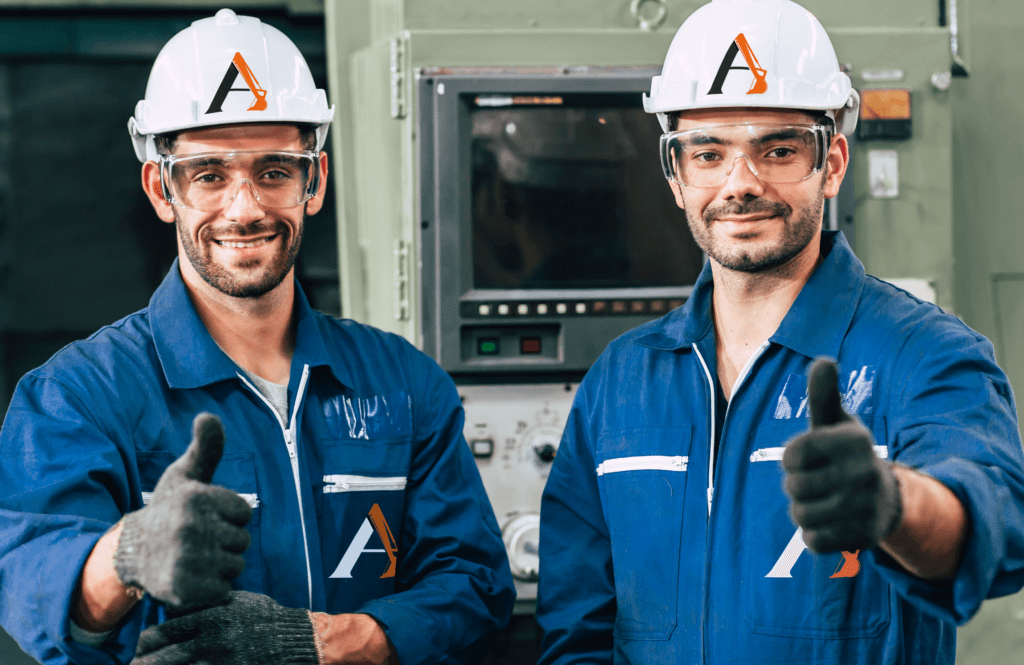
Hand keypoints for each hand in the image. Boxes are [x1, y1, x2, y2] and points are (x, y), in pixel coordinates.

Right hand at [114, 413, 252, 609]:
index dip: (229, 516)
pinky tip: (190, 576)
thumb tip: (207, 415)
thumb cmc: (168, 509)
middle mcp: (190, 527)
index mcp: (196, 498)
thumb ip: (206, 447)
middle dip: (225, 541)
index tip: (205, 515)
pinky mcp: (184, 589)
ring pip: (235, 566)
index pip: (245, 513)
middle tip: (196, 538)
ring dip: (219, 565)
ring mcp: (187, 560)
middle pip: (243, 541)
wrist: (131, 551)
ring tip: (193, 556)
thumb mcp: (185, 475)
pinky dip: (211, 588)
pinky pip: (223, 591)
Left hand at [131, 591, 317, 664]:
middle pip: (167, 656)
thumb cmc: (265, 616)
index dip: (146, 640)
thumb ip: (208, 604)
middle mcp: (212, 641)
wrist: (295, 638)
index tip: (133, 644)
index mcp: (213, 617)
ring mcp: (220, 661)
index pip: (169, 630)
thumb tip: (178, 608)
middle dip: (144, 662)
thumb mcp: (237, 601)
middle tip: (128, 664)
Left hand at [781, 359, 902, 552]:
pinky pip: (813, 541)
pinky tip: (832, 521)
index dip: (791, 457)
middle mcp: (864, 472)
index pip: (793, 453)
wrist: (885, 497)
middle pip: (794, 487)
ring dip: (804, 510)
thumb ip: (823, 394)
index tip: (804, 456)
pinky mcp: (862, 538)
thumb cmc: (846, 453)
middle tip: (817, 481)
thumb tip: (822, 361)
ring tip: (825, 501)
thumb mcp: (836, 422)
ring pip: (801, 515)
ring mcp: (865, 508)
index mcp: (855, 441)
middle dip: (797, 486)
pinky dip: (814, 534)